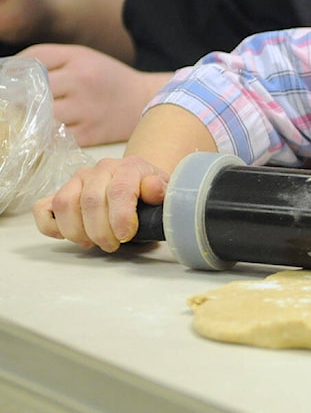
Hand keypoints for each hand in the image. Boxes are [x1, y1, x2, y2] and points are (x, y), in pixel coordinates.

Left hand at [19, 43, 168, 146]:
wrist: (143, 99)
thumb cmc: (106, 77)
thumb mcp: (80, 56)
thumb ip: (46, 58)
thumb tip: (7, 71)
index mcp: (79, 62)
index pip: (33, 62)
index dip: (14, 72)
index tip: (8, 81)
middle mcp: (82, 85)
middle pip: (33, 92)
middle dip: (18, 97)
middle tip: (16, 101)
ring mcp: (85, 112)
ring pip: (40, 118)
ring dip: (28, 118)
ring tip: (27, 116)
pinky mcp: (89, 135)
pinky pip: (53, 139)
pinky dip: (43, 136)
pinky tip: (43, 130)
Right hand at [32, 156, 168, 251]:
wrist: (139, 182)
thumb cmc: (151, 193)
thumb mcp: (166, 192)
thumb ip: (161, 191)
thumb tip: (152, 188)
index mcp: (128, 167)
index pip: (119, 190)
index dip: (121, 217)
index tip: (125, 236)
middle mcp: (100, 169)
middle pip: (90, 201)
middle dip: (101, 231)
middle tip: (113, 245)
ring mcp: (77, 179)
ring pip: (64, 204)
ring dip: (77, 232)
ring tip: (94, 243)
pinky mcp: (61, 191)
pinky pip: (43, 208)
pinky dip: (51, 227)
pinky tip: (70, 236)